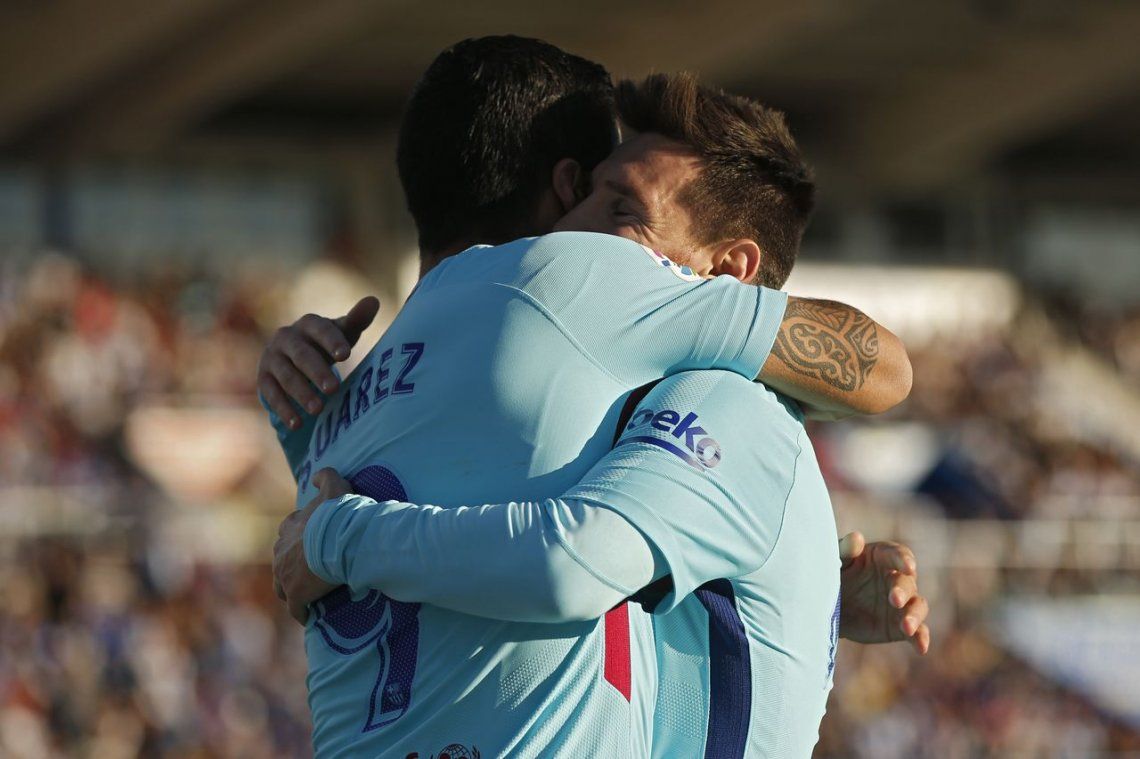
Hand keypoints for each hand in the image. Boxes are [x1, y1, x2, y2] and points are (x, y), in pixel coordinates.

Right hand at [257, 296, 380, 428]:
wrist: (295, 357)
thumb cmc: (327, 344)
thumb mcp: (342, 333)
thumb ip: (357, 320)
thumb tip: (374, 301)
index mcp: (309, 324)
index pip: (320, 330)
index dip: (332, 341)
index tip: (346, 355)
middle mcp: (286, 337)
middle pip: (301, 354)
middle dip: (317, 372)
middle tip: (334, 389)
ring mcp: (272, 358)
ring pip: (285, 376)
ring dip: (301, 393)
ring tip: (318, 410)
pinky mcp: (263, 378)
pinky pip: (271, 394)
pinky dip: (284, 409)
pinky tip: (297, 424)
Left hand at [273, 468, 354, 623]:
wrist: (339, 542)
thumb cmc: (338, 515)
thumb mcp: (335, 487)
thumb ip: (325, 476)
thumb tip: (314, 476)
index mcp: (290, 528)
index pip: (288, 531)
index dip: (299, 536)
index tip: (310, 541)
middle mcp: (282, 552)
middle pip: (281, 560)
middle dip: (291, 565)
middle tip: (309, 570)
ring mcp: (286, 576)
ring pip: (282, 587)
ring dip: (290, 590)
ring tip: (303, 595)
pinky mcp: (296, 595)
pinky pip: (296, 609)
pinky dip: (302, 612)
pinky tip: (309, 616)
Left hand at [837, 531, 929, 653]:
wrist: (823, 608)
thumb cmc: (831, 575)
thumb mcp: (835, 561)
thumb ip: (845, 550)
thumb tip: (857, 538)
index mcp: (883, 557)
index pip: (899, 554)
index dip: (904, 560)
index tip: (908, 566)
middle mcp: (897, 579)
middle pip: (908, 582)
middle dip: (903, 591)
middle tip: (894, 600)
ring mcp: (902, 604)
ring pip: (918, 606)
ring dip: (915, 616)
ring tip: (907, 626)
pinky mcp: (899, 626)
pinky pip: (916, 632)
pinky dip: (921, 638)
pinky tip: (922, 647)